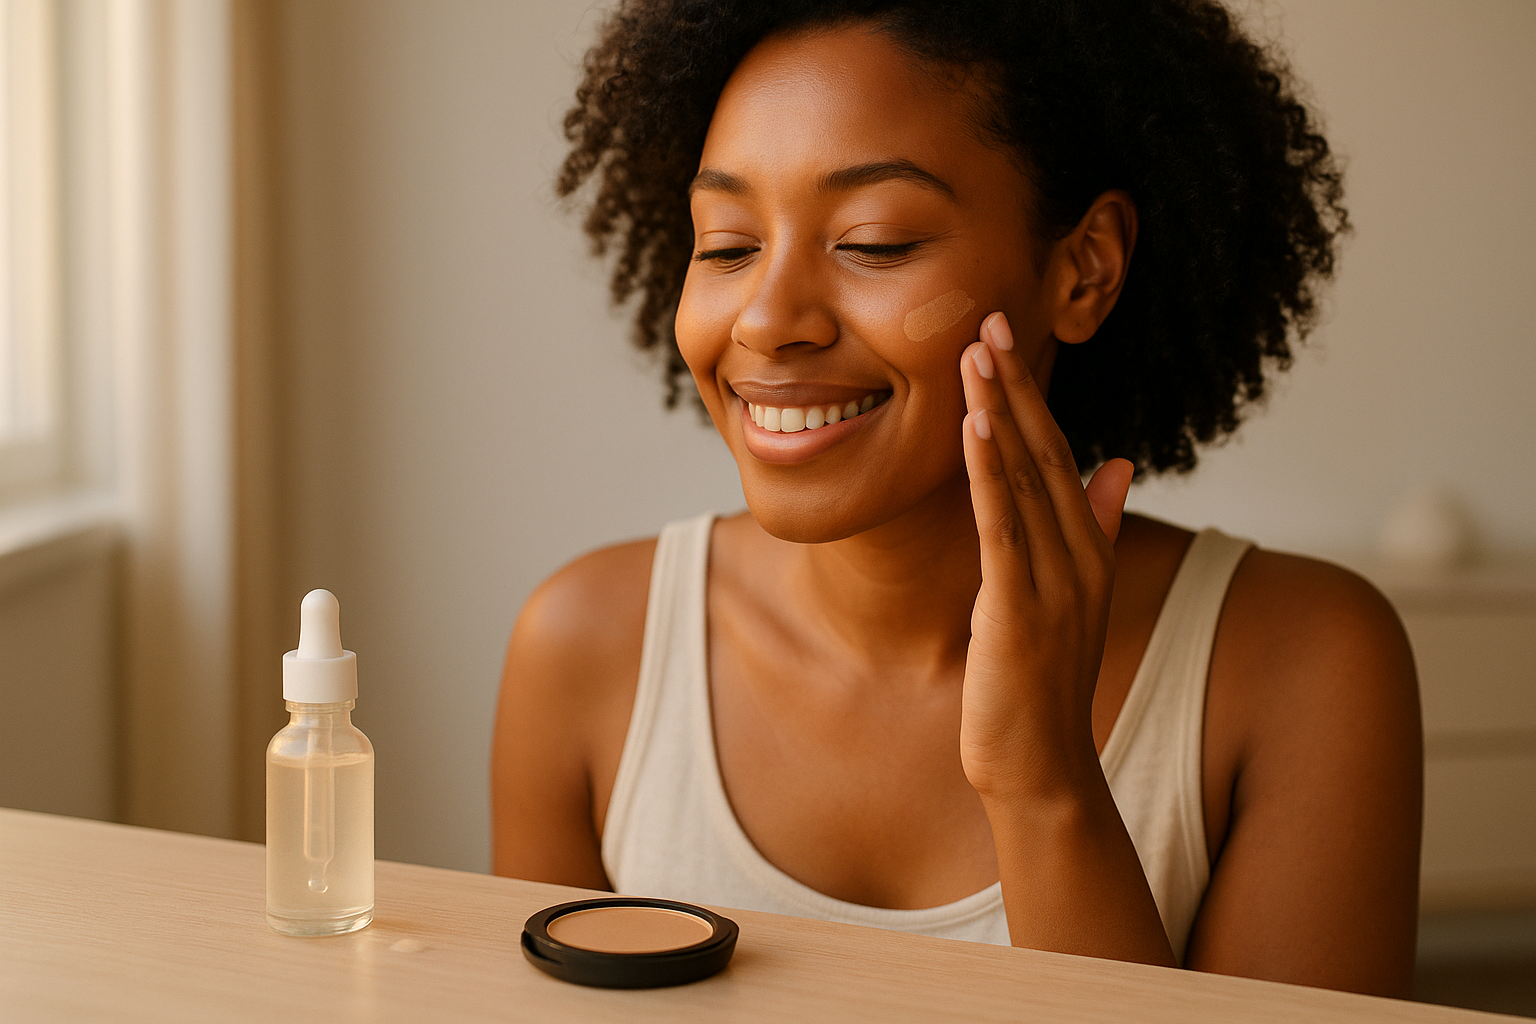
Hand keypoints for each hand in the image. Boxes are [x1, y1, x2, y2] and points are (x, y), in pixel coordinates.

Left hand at [957, 311, 1134, 801]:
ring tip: (978, 353)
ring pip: (1026, 481)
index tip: (1002, 341)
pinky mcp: (1020, 612)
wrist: (1041, 768)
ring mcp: (1054, 583)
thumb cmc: (1041, 685)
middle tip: (987, 319)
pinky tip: (976, 430)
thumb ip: (1094, 527)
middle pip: (1045, 454)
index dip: (1030, 397)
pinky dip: (991, 477)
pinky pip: (1005, 531)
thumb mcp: (1070, 599)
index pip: (1059, 456)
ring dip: (1001, 413)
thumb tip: (1116, 463)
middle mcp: (1078, 557)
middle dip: (1015, 385)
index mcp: (1085, 550)